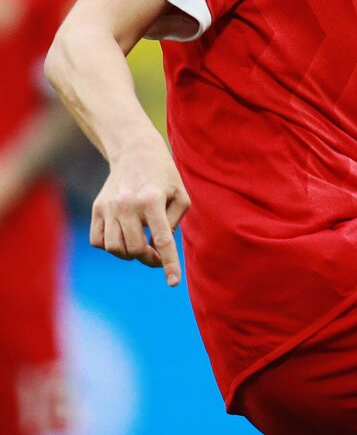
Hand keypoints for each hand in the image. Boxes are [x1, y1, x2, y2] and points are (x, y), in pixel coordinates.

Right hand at [90, 149, 190, 285]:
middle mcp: (127, 206)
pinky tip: (123, 236)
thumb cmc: (164, 176)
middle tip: (157, 254)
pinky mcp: (97, 209)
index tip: (174, 282)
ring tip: (141, 244)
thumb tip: (160, 247)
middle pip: (134, 250)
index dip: (169, 263)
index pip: (162, 240)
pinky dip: (110, 246)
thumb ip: (175, 223)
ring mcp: (108, 208)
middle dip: (148, 258)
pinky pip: (98, 241)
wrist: (135, 152)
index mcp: (152, 201)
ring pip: (114, 249)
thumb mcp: (181, 195)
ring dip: (129, 254)